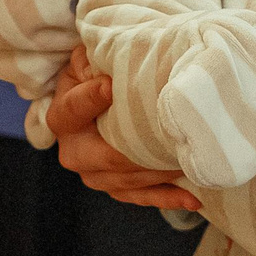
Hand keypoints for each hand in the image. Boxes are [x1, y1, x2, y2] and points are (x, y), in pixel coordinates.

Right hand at [41, 42, 201, 211]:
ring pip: (126, 181)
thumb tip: (111, 63)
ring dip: (158, 173)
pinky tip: (193, 198)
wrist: (101, 97)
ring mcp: (94, 174)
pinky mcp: (115, 188)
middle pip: (103, 157)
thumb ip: (96, 57)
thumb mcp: (89, 59)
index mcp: (62, 115)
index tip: (112, 86)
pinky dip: (168, 198)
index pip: (73, 110)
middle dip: (138, 150)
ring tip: (188, 160)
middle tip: (167, 139)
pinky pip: (140, 198)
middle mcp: (73, 151)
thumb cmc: (99, 73)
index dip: (91, 99)